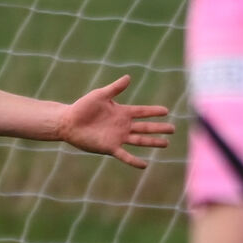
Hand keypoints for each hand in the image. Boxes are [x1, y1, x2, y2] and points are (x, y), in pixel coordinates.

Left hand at [59, 74, 173, 168]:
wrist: (69, 122)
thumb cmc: (83, 107)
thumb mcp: (100, 95)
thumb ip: (115, 88)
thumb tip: (128, 77)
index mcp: (122, 112)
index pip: (142, 111)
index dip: (154, 111)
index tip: (166, 111)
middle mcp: (122, 125)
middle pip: (145, 127)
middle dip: (159, 128)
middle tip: (173, 129)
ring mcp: (117, 137)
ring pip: (140, 140)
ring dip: (153, 142)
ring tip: (166, 143)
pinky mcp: (110, 147)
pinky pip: (125, 155)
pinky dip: (134, 161)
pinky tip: (144, 165)